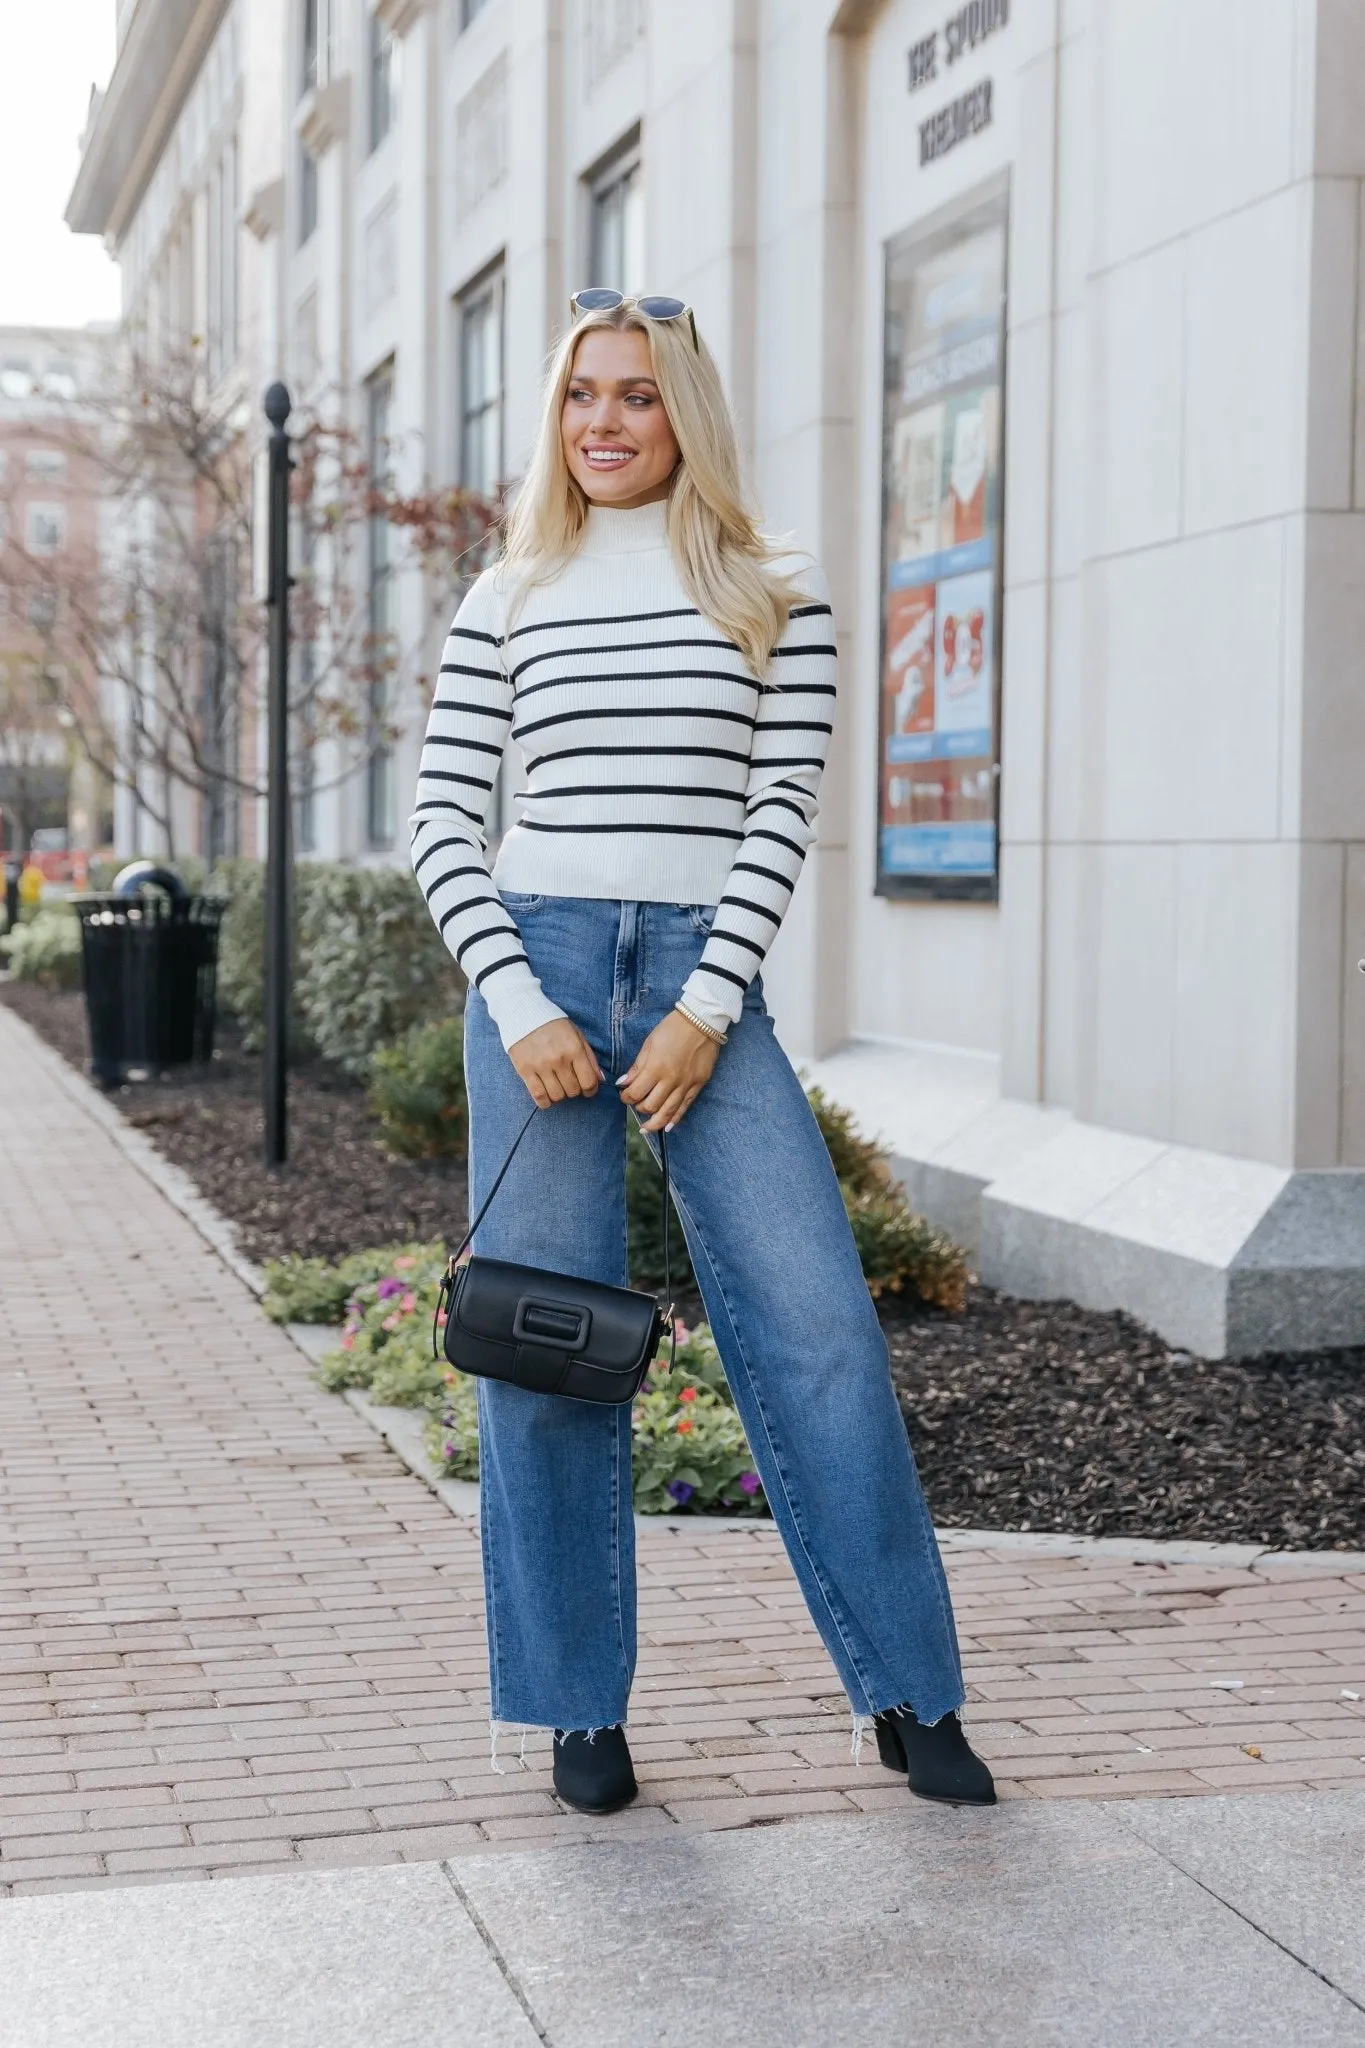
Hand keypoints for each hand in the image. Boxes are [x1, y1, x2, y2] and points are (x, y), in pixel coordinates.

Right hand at [507, 1018, 603, 1107]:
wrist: (524, 1014)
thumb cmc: (554, 1025)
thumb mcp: (577, 1035)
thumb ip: (590, 1058)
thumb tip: (600, 1080)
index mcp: (574, 1049)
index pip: (589, 1081)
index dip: (591, 1090)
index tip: (588, 1090)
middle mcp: (559, 1059)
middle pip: (573, 1091)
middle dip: (575, 1090)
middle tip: (570, 1083)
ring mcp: (541, 1066)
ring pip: (557, 1096)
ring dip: (560, 1095)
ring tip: (558, 1086)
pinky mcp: (525, 1070)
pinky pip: (538, 1096)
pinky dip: (545, 1101)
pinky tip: (547, 1096)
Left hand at [617, 1009, 721, 1134]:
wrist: (702, 1021)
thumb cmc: (673, 1028)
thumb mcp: (649, 1043)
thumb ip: (637, 1066)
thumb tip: (623, 1082)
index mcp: (655, 1068)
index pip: (636, 1093)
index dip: (626, 1097)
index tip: (624, 1095)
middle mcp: (670, 1080)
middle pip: (650, 1105)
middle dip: (639, 1108)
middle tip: (636, 1104)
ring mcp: (686, 1084)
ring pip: (668, 1112)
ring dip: (654, 1123)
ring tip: (646, 1128)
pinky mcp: (698, 1085)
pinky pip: (685, 1107)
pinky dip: (675, 1119)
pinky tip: (667, 1127)